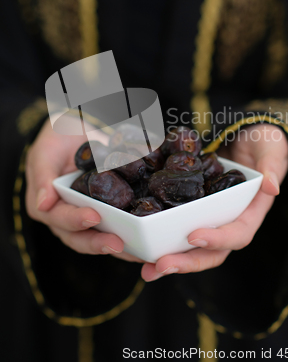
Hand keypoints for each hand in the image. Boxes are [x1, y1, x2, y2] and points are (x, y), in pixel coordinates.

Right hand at [25, 119, 142, 262]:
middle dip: (100, 242)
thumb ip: (42, 176)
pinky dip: (133, 236)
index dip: (76, 220)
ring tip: (138, 252)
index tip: (93, 216)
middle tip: (118, 243)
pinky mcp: (108, 213)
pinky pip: (119, 227)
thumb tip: (43, 205)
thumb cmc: (56, 140)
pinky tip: (149, 241)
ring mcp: (88, 217)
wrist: (78, 131)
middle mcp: (67, 218)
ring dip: (120, 248)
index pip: (60, 218)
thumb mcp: (45, 152)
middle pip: (81, 238)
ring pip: (102, 238)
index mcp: (48, 207)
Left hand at [141, 124, 287, 280]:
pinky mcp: (193, 212)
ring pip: (191, 248)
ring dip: (169, 260)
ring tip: (146, 268)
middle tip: (159, 266)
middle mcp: (229, 223)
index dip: (217, 238)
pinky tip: (140, 247)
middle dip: (185, 262)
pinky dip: (161, 240)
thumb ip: (273, 166)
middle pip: (210, 252)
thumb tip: (272, 187)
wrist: (247, 139)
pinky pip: (177, 230)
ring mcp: (210, 220)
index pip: (237, 234)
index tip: (194, 235)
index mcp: (251, 213)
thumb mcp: (272, 149)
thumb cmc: (264, 144)